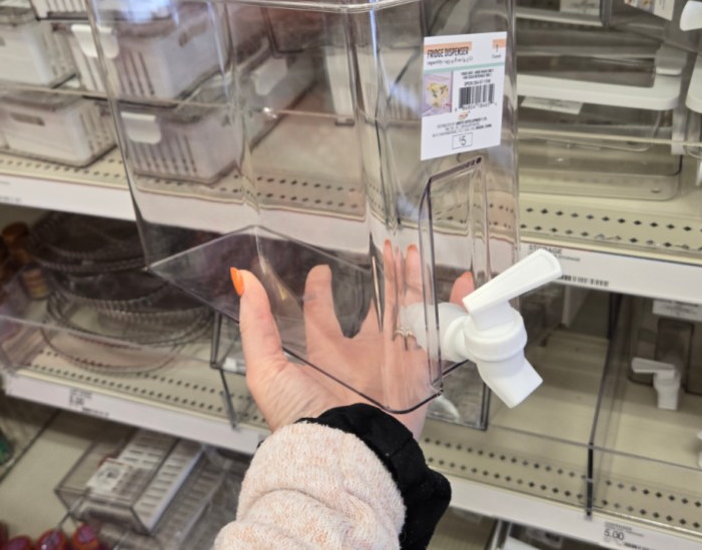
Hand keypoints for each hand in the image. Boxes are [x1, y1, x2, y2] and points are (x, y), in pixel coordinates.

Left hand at [232, 243, 473, 437]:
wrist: (343, 450)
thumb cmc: (301, 418)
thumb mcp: (267, 367)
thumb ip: (256, 323)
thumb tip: (243, 281)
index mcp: (325, 355)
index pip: (322, 316)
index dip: (320, 291)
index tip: (321, 271)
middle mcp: (359, 356)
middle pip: (373, 307)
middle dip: (380, 279)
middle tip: (386, 251)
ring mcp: (391, 361)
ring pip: (405, 312)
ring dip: (411, 281)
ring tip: (412, 252)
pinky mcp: (418, 369)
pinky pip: (439, 334)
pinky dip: (451, 308)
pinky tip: (458, 284)